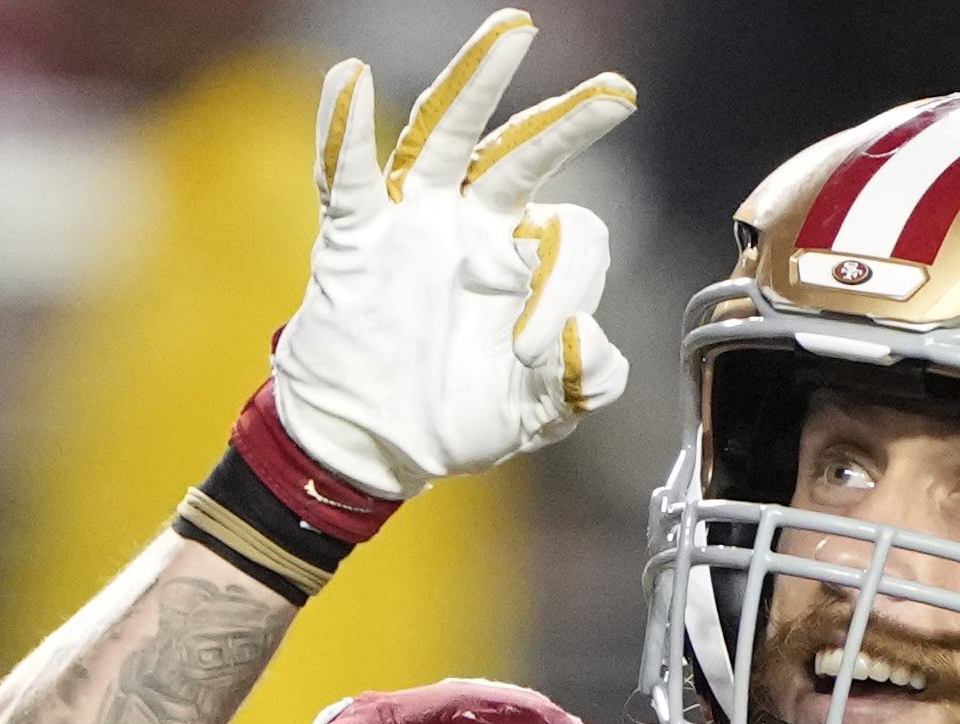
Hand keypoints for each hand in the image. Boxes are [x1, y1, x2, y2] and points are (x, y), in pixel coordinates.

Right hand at [272, 9, 635, 499]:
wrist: (376, 447)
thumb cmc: (459, 416)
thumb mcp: (538, 411)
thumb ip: (583, 382)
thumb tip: (585, 341)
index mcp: (529, 260)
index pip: (572, 240)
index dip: (566, 290)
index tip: (534, 353)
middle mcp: (477, 224)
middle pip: (526, 153)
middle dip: (571, 121)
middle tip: (617, 92)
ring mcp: (416, 223)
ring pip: (449, 136)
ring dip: (476, 82)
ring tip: (511, 34)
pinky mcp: (357, 238)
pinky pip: (349, 176)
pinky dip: (343, 129)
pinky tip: (345, 78)